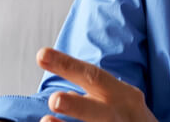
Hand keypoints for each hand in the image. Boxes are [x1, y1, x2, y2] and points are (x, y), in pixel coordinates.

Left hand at [36, 48, 156, 121]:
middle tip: (54, 100)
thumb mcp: (120, 101)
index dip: (68, 65)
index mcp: (123, 95)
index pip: (94, 76)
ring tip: (45, 120)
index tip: (41, 55)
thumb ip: (95, 94)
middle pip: (100, 111)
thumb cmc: (128, 118)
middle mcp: (122, 116)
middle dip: (77, 105)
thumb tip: (62, 90)